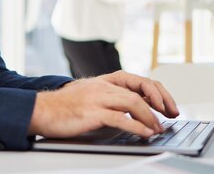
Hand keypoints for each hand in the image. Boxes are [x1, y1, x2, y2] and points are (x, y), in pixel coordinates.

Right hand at [28, 71, 178, 138]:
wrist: (41, 109)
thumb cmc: (64, 106)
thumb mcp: (89, 94)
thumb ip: (109, 97)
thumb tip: (133, 110)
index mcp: (105, 80)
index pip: (138, 79)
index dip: (157, 91)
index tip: (168, 105)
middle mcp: (103, 85)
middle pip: (141, 88)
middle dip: (162, 101)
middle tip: (172, 114)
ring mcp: (98, 97)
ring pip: (134, 101)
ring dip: (151, 117)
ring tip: (159, 128)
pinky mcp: (92, 112)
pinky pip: (121, 118)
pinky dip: (138, 126)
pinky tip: (145, 133)